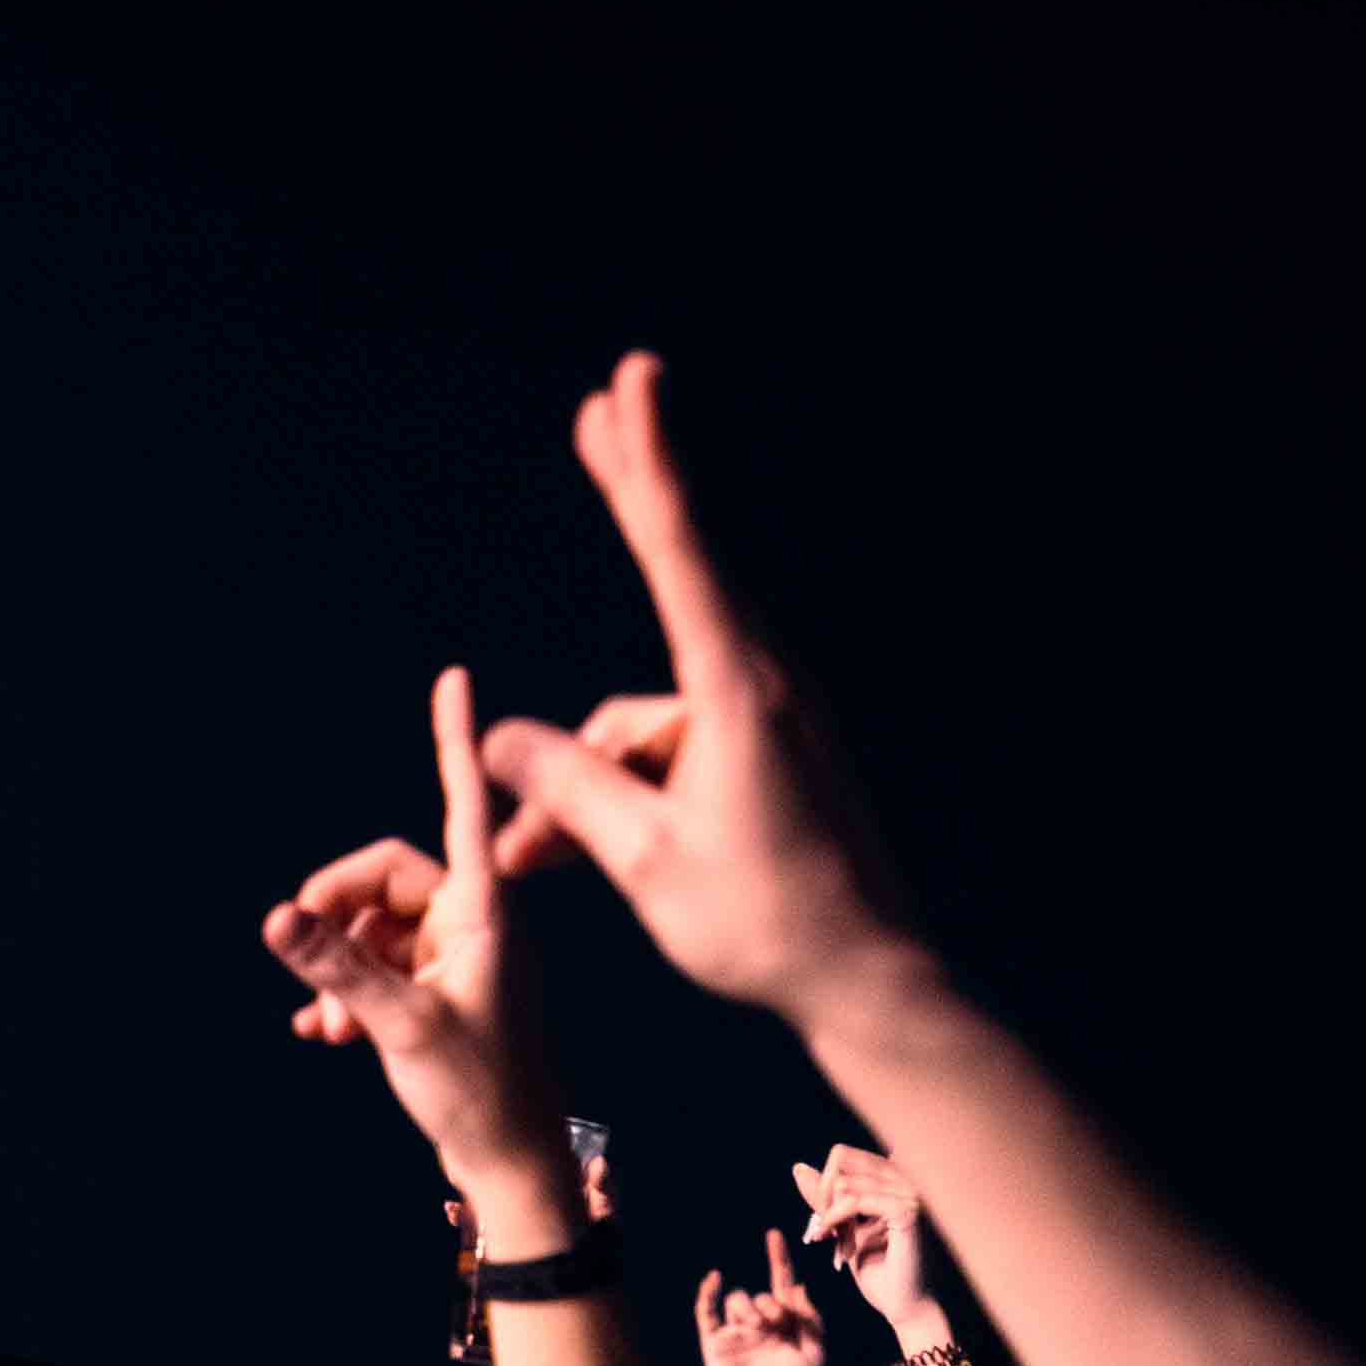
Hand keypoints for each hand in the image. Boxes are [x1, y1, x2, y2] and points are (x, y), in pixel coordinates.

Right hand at [261, 668, 563, 1191]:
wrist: (513, 1166)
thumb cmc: (479, 1094)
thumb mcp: (400, 1026)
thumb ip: (337, 968)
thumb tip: (276, 914)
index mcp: (484, 912)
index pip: (461, 806)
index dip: (452, 742)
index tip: (454, 680)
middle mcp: (474, 923)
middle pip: (388, 874)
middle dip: (338, 907)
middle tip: (300, 949)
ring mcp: (458, 959)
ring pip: (376, 927)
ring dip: (336, 963)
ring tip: (322, 1020)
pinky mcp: (443, 993)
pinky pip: (379, 967)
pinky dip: (345, 989)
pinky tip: (317, 1030)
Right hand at [477, 358, 911, 1027]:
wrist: (869, 979)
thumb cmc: (764, 922)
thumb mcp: (646, 860)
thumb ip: (568, 790)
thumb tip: (496, 735)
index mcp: (736, 691)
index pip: (680, 550)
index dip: (647, 463)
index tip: (630, 386)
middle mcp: (761, 686)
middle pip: (680, 574)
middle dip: (635, 499)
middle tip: (603, 408)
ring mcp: (769, 719)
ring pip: (652, 709)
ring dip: (588, 764)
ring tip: (535, 859)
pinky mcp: (771, 756)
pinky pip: (677, 746)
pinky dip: (625, 786)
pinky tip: (577, 854)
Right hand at [694, 1228, 828, 1365]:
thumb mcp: (815, 1353)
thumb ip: (811, 1319)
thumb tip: (799, 1286)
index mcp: (785, 1325)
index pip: (781, 1284)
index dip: (778, 1259)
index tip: (773, 1235)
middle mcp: (760, 1325)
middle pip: (760, 1295)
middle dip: (769, 1306)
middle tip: (774, 1324)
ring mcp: (736, 1333)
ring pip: (737, 1300)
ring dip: (748, 1309)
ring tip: (755, 1329)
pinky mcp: (715, 1342)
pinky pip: (706, 1311)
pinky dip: (708, 1293)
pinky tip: (714, 1279)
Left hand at [793, 1142, 950, 1354]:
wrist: (905, 1306)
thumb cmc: (878, 1271)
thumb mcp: (842, 1228)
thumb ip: (825, 1198)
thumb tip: (798, 1168)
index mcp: (895, 1177)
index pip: (843, 1155)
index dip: (823, 1184)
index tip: (822, 1220)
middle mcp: (906, 1178)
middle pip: (841, 1157)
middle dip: (823, 1197)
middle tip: (824, 1232)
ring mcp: (910, 1192)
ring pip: (844, 1182)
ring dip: (830, 1217)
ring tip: (836, 1245)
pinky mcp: (908, 1211)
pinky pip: (855, 1200)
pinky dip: (836, 1220)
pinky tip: (834, 1243)